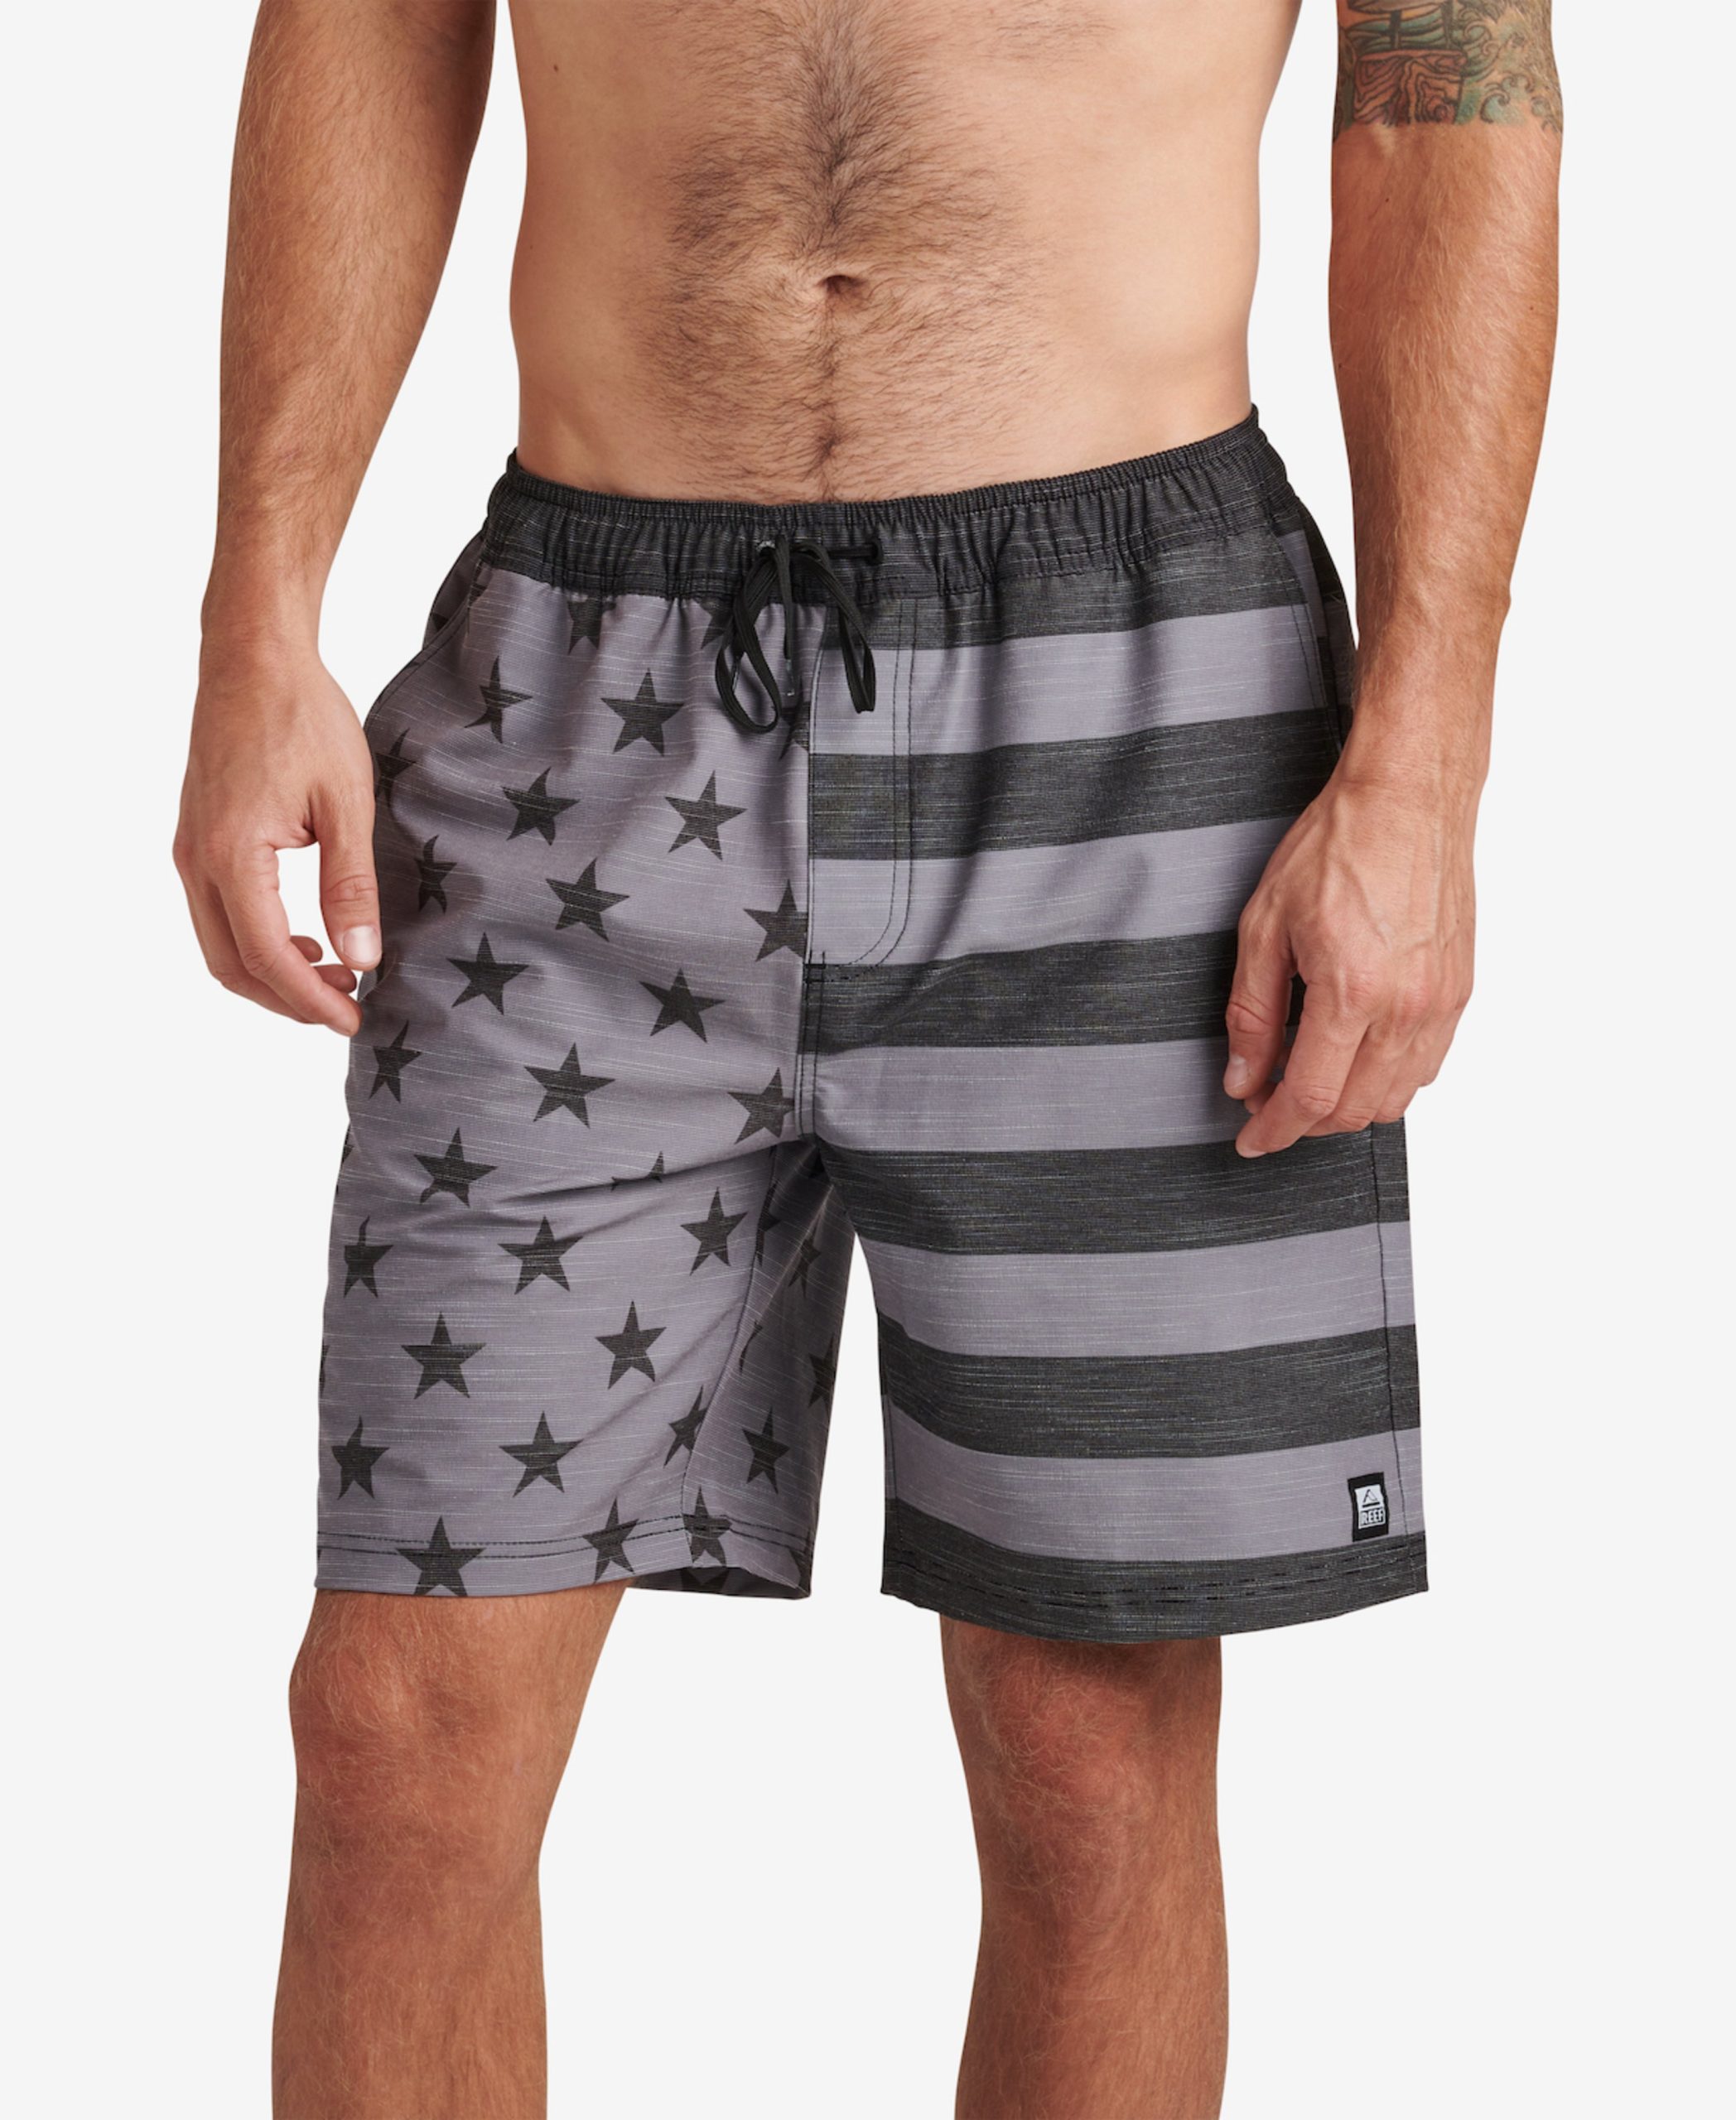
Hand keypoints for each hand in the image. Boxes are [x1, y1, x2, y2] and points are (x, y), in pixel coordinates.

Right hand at [174, 647, 379, 1032]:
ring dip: (272, 973)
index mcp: (232, 856)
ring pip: (220, 945)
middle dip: (289, 1000)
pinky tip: (306, 937)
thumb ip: (352, 886)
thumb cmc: (303, 717)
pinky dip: (258, 941)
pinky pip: (217, 913)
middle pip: (233, 966)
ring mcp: (190, 850)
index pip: (268, 958)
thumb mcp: (347, 803)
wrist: (254, 656)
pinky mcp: (197, 838)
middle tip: (349, 1007)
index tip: (356, 1020)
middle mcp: (197, 860)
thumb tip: (363, 957)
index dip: (311, 1001)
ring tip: (335, 976)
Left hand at [1223, 766, 1475, 1156]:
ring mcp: (1441, 1003)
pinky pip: (1426, 1067)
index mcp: (1352, 991)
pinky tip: (1354, 1056)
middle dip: (1306, 1124)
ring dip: (1348, 1107)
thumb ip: (1252, 1014)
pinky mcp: (1460, 992)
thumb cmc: (1338, 846)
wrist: (1408, 798)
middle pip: (1356, 1111)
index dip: (1274, 1130)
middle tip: (1268, 1104)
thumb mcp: (1264, 926)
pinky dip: (1387, 1081)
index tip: (1250, 1138)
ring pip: (1396, 1099)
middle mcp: (1406, 1007)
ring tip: (1308, 1081)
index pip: (1312, 1098)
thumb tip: (1244, 1078)